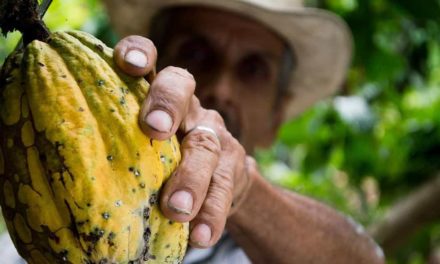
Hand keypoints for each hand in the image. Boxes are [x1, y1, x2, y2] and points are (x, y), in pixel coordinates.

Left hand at [114, 36, 252, 247]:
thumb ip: (117, 143)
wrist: (220, 181)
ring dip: (191, 177)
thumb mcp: (140, 145)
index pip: (151, 59)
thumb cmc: (163, 162)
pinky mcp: (234, 167)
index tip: (128, 63)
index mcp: (157, 95)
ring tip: (176, 209)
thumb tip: (55, 166)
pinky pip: (225, 188)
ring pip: (205, 146)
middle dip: (167, 104)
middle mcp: (188, 107)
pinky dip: (212, 213)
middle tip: (155, 129)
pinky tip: (200, 235)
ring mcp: (214, 135)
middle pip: (182, 88)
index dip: (140, 52)